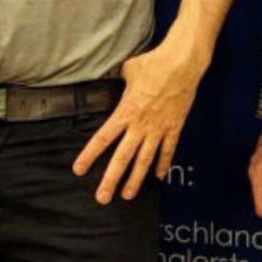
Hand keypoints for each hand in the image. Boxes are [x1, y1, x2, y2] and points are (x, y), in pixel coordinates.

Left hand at [72, 40, 205, 203]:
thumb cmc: (154, 63)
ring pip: (145, 160)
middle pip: (122, 158)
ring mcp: (159, 128)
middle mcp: (140, 125)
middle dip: (111, 180)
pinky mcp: (175, 127)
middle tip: (102, 198)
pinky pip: (168, 150)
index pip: (103, 138)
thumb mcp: (128, 69)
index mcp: (125, 111)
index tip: (79, 170)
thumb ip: (118, 78)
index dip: (90, 155)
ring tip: (127, 195)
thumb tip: (111, 73)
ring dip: (135, 179)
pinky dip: (163, 164)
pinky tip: (159, 177)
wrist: (182, 63)